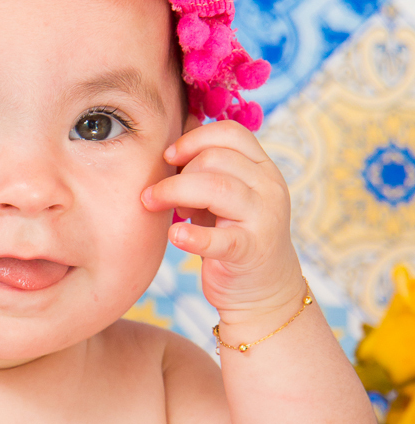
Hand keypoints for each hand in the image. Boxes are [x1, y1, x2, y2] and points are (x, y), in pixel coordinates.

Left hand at [141, 121, 303, 327]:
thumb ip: (206, 169)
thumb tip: (172, 138)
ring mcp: (264, 218)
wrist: (264, 289)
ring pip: (217, 188)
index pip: (231, 133)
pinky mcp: (251, 251)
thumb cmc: (233, 235)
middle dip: (177, 172)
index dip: (194, 139)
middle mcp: (269, 187)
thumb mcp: (224, 197)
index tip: (168, 157)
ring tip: (153, 205)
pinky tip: (174, 235)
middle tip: (155, 194)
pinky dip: (194, 236)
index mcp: (263, 168)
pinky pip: (221, 238)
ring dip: (176, 193)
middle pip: (217, 158)